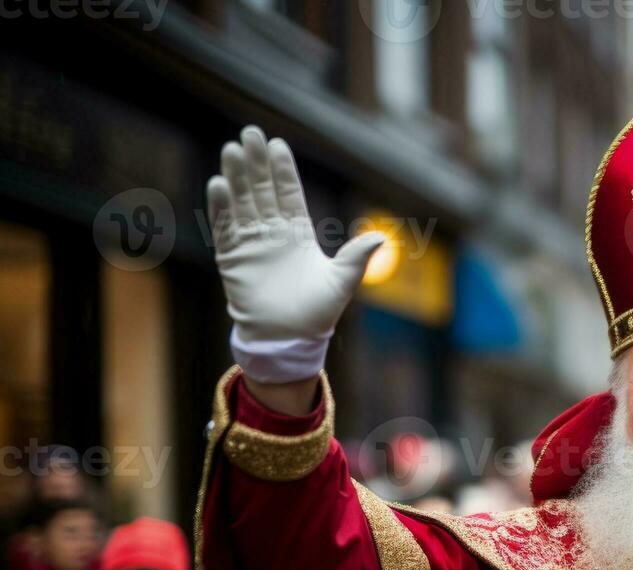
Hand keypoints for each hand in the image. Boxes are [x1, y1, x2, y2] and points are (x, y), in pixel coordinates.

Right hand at [206, 126, 384, 384]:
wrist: (290, 339)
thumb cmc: (318, 314)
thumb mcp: (342, 282)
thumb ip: (356, 257)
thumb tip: (380, 238)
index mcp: (298, 234)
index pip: (289, 194)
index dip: (282, 170)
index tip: (277, 145)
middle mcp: (272, 234)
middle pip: (262, 190)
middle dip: (256, 163)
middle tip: (250, 134)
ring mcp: (251, 244)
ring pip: (242, 203)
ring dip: (237, 178)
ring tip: (232, 150)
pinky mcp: (233, 258)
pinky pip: (225, 228)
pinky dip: (221, 207)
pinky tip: (219, 184)